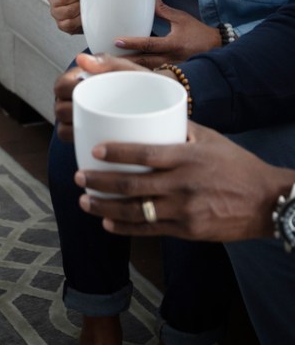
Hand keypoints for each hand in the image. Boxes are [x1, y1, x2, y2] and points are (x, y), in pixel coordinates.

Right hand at [54, 51, 143, 141]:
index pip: (60, 85)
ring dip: (77, 129)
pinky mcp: (82, 137)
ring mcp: (75, 120)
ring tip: (98, 126)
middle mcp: (70, 101)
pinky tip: (98, 142)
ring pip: (63, 128)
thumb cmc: (137, 82)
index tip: (91, 92)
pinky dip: (82, 142)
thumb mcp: (125, 69)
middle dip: (74, 112)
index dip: (69, 90)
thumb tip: (80, 58)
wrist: (154, 103)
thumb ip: (106, 62)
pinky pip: (74, 143)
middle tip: (97, 112)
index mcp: (75, 81)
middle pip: (59, 109)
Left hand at [76, 121, 290, 242]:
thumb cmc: (236, 164)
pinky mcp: (186, 230)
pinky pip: (149, 230)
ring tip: (84, 200)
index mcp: (187, 157)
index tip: (94, 150)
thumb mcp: (210, 138)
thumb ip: (179, 128)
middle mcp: (182, 185)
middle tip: (79, 176)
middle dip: (101, 182)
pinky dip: (125, 227)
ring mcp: (183, 211)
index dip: (117, 153)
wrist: (265, 201)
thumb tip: (149, 114)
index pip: (145, 153)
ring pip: (136, 210)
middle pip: (132, 184)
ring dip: (105, 207)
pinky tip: (107, 223)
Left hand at [114, 0, 221, 67]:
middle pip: (144, 62)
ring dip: (131, 70)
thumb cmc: (199, 33)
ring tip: (112, 68)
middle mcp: (171, 58)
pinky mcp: (172, 74)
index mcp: (173, 44)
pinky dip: (141, 75)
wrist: (218, 50)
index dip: (133, 43)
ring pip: (147, 72)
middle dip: (125, 62)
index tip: (117, 41)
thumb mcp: (182, 19)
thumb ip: (163, 10)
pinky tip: (128, 75)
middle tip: (106, 58)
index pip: (149, 44)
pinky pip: (154, 76)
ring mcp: (172, 69)